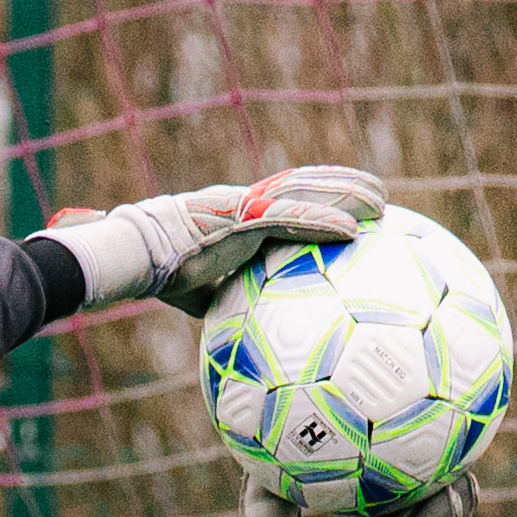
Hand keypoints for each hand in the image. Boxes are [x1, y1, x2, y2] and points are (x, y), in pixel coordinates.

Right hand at [44, 163, 385, 315]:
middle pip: (304, 185)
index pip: (284, 195)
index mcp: (237, 212)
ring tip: (381, 203)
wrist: (135, 254)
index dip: (316, 192)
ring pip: (306, 195)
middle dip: (342, 184)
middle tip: (378, 194)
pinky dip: (325, 224)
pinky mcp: (244, 220)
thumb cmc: (160, 273)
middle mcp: (246, 201)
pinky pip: (293, 221)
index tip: (343, 198)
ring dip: (346, 197)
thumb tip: (238, 332)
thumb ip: (227, 299)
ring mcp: (246, 207)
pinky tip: (355, 232)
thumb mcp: (201, 290)